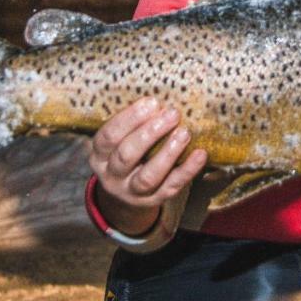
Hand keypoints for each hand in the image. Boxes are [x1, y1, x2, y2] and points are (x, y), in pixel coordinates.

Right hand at [88, 97, 207, 235]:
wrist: (126, 192)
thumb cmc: (126, 151)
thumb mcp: (119, 138)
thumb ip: (133, 122)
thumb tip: (160, 100)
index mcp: (99, 155)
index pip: (109, 137)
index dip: (129, 118)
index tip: (152, 102)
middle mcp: (112, 176)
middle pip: (126, 156)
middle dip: (150, 133)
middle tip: (172, 114)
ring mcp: (132, 192)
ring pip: (148, 176)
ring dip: (168, 153)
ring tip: (185, 133)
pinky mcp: (154, 200)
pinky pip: (172, 186)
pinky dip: (188, 170)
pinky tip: (200, 154)